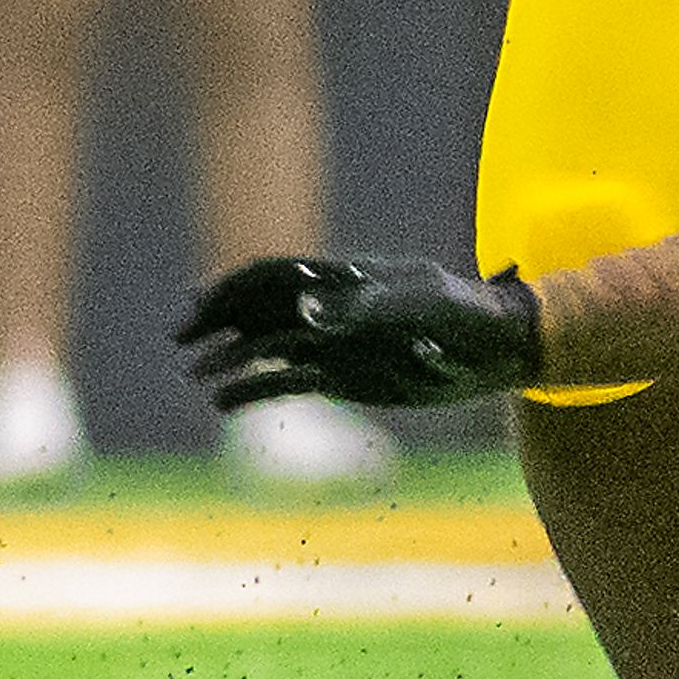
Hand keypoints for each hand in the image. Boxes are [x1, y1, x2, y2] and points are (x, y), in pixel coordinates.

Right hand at [177, 255, 544, 412]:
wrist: (498, 349)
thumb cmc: (466, 313)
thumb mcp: (422, 306)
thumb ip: (365, 309)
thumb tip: (303, 315)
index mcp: (348, 278)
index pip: (276, 275)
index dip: (233, 289)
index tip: (196, 309)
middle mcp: (333, 307)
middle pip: (261, 306)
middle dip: (218, 319)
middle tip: (180, 342)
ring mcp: (335, 341)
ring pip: (268, 344)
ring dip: (231, 356)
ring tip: (195, 377)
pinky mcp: (344, 374)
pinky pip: (288, 379)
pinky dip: (255, 388)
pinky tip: (223, 403)